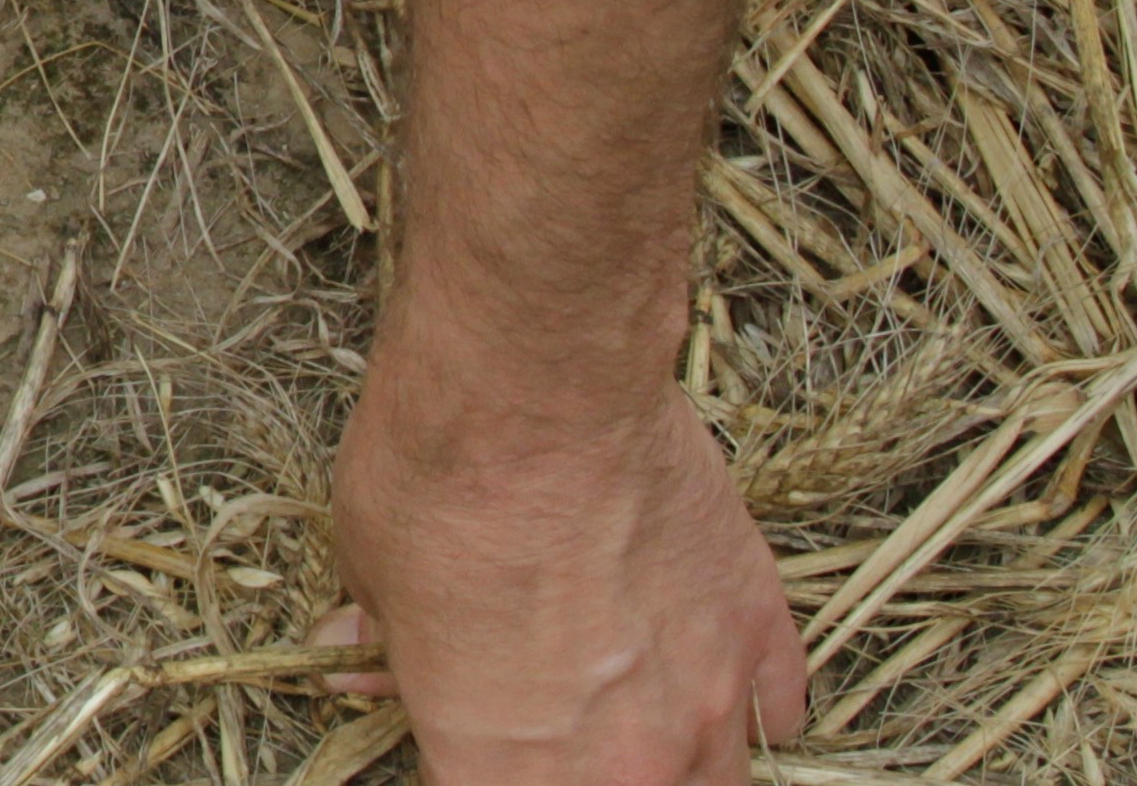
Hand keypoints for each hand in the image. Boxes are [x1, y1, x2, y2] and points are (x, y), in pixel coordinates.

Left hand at [326, 368, 803, 781]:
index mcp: (500, 768)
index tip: (458, 738)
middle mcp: (619, 766)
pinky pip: (778, 711)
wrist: (535, 389)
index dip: (465, 767)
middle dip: (575, 773)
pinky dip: (751, 706)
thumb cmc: (436, 479)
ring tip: (639, 727)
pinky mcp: (761, 631)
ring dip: (677, 765)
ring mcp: (706, 704)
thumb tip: (358, 655)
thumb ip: (383, 640)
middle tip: (549, 723)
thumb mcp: (368, 570)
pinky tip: (711, 675)